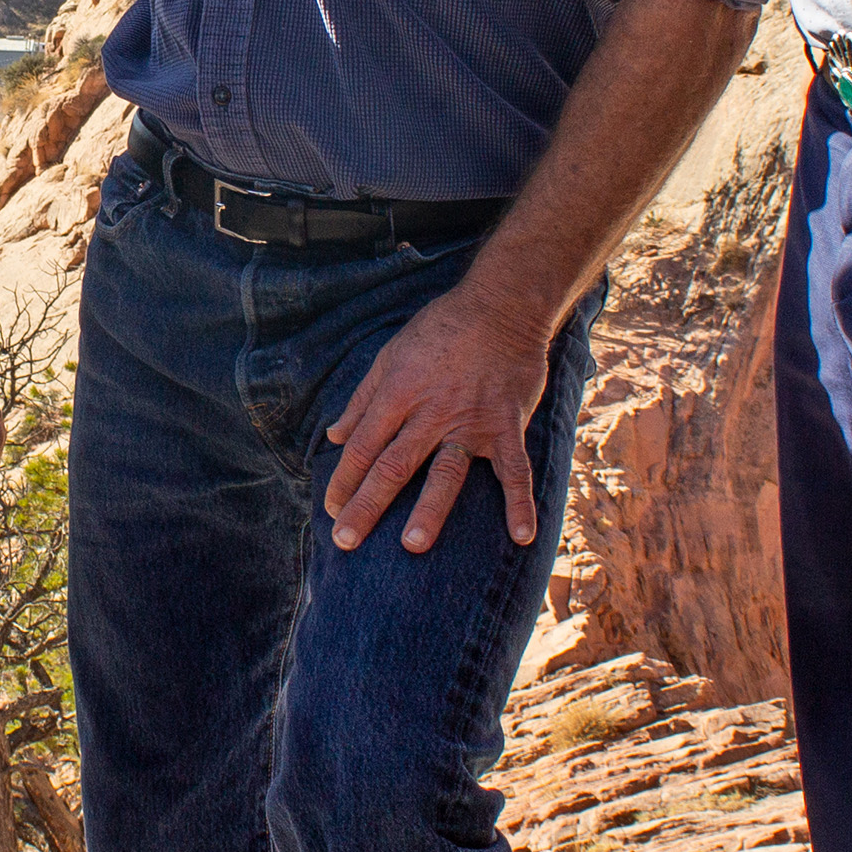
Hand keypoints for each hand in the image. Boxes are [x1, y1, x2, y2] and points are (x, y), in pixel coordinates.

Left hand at [323, 284, 551, 555]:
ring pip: (445, 472)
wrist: (500, 307)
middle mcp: (430, 412)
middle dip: (367, 505)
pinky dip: (520, 503)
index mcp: (398, 393)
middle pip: (393, 465)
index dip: (344, 480)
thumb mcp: (391, 356)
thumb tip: (335, 436)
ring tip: (412, 544)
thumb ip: (362, 399)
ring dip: (429, 509)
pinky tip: (521, 537)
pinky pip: (515, 469)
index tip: (330, 511)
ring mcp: (470, 422)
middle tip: (345, 541)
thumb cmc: (440, 330)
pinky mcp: (507, 425)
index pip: (363, 446)